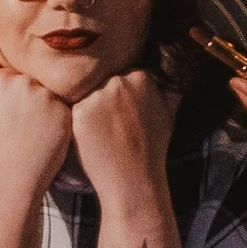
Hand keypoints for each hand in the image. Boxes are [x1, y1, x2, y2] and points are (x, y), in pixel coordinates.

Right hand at [0, 54, 72, 197]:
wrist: (8, 182)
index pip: (13, 76)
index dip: (13, 99)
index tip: (10, 119)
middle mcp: (22, 82)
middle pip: (34, 82)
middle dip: (32, 101)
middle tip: (24, 129)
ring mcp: (44, 96)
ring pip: (50, 94)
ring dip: (47, 110)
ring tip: (34, 135)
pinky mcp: (63, 111)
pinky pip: (65, 109)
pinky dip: (59, 122)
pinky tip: (47, 140)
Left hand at [71, 70, 178, 203]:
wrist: (133, 180)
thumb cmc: (151, 149)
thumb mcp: (169, 113)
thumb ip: (168, 87)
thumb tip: (171, 68)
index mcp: (142, 77)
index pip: (124, 73)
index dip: (123, 95)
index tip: (125, 113)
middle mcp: (119, 82)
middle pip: (104, 81)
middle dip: (107, 99)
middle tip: (114, 125)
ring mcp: (98, 96)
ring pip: (88, 93)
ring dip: (92, 109)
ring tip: (105, 133)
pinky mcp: (79, 112)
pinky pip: (75, 108)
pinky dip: (81, 122)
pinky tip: (93, 137)